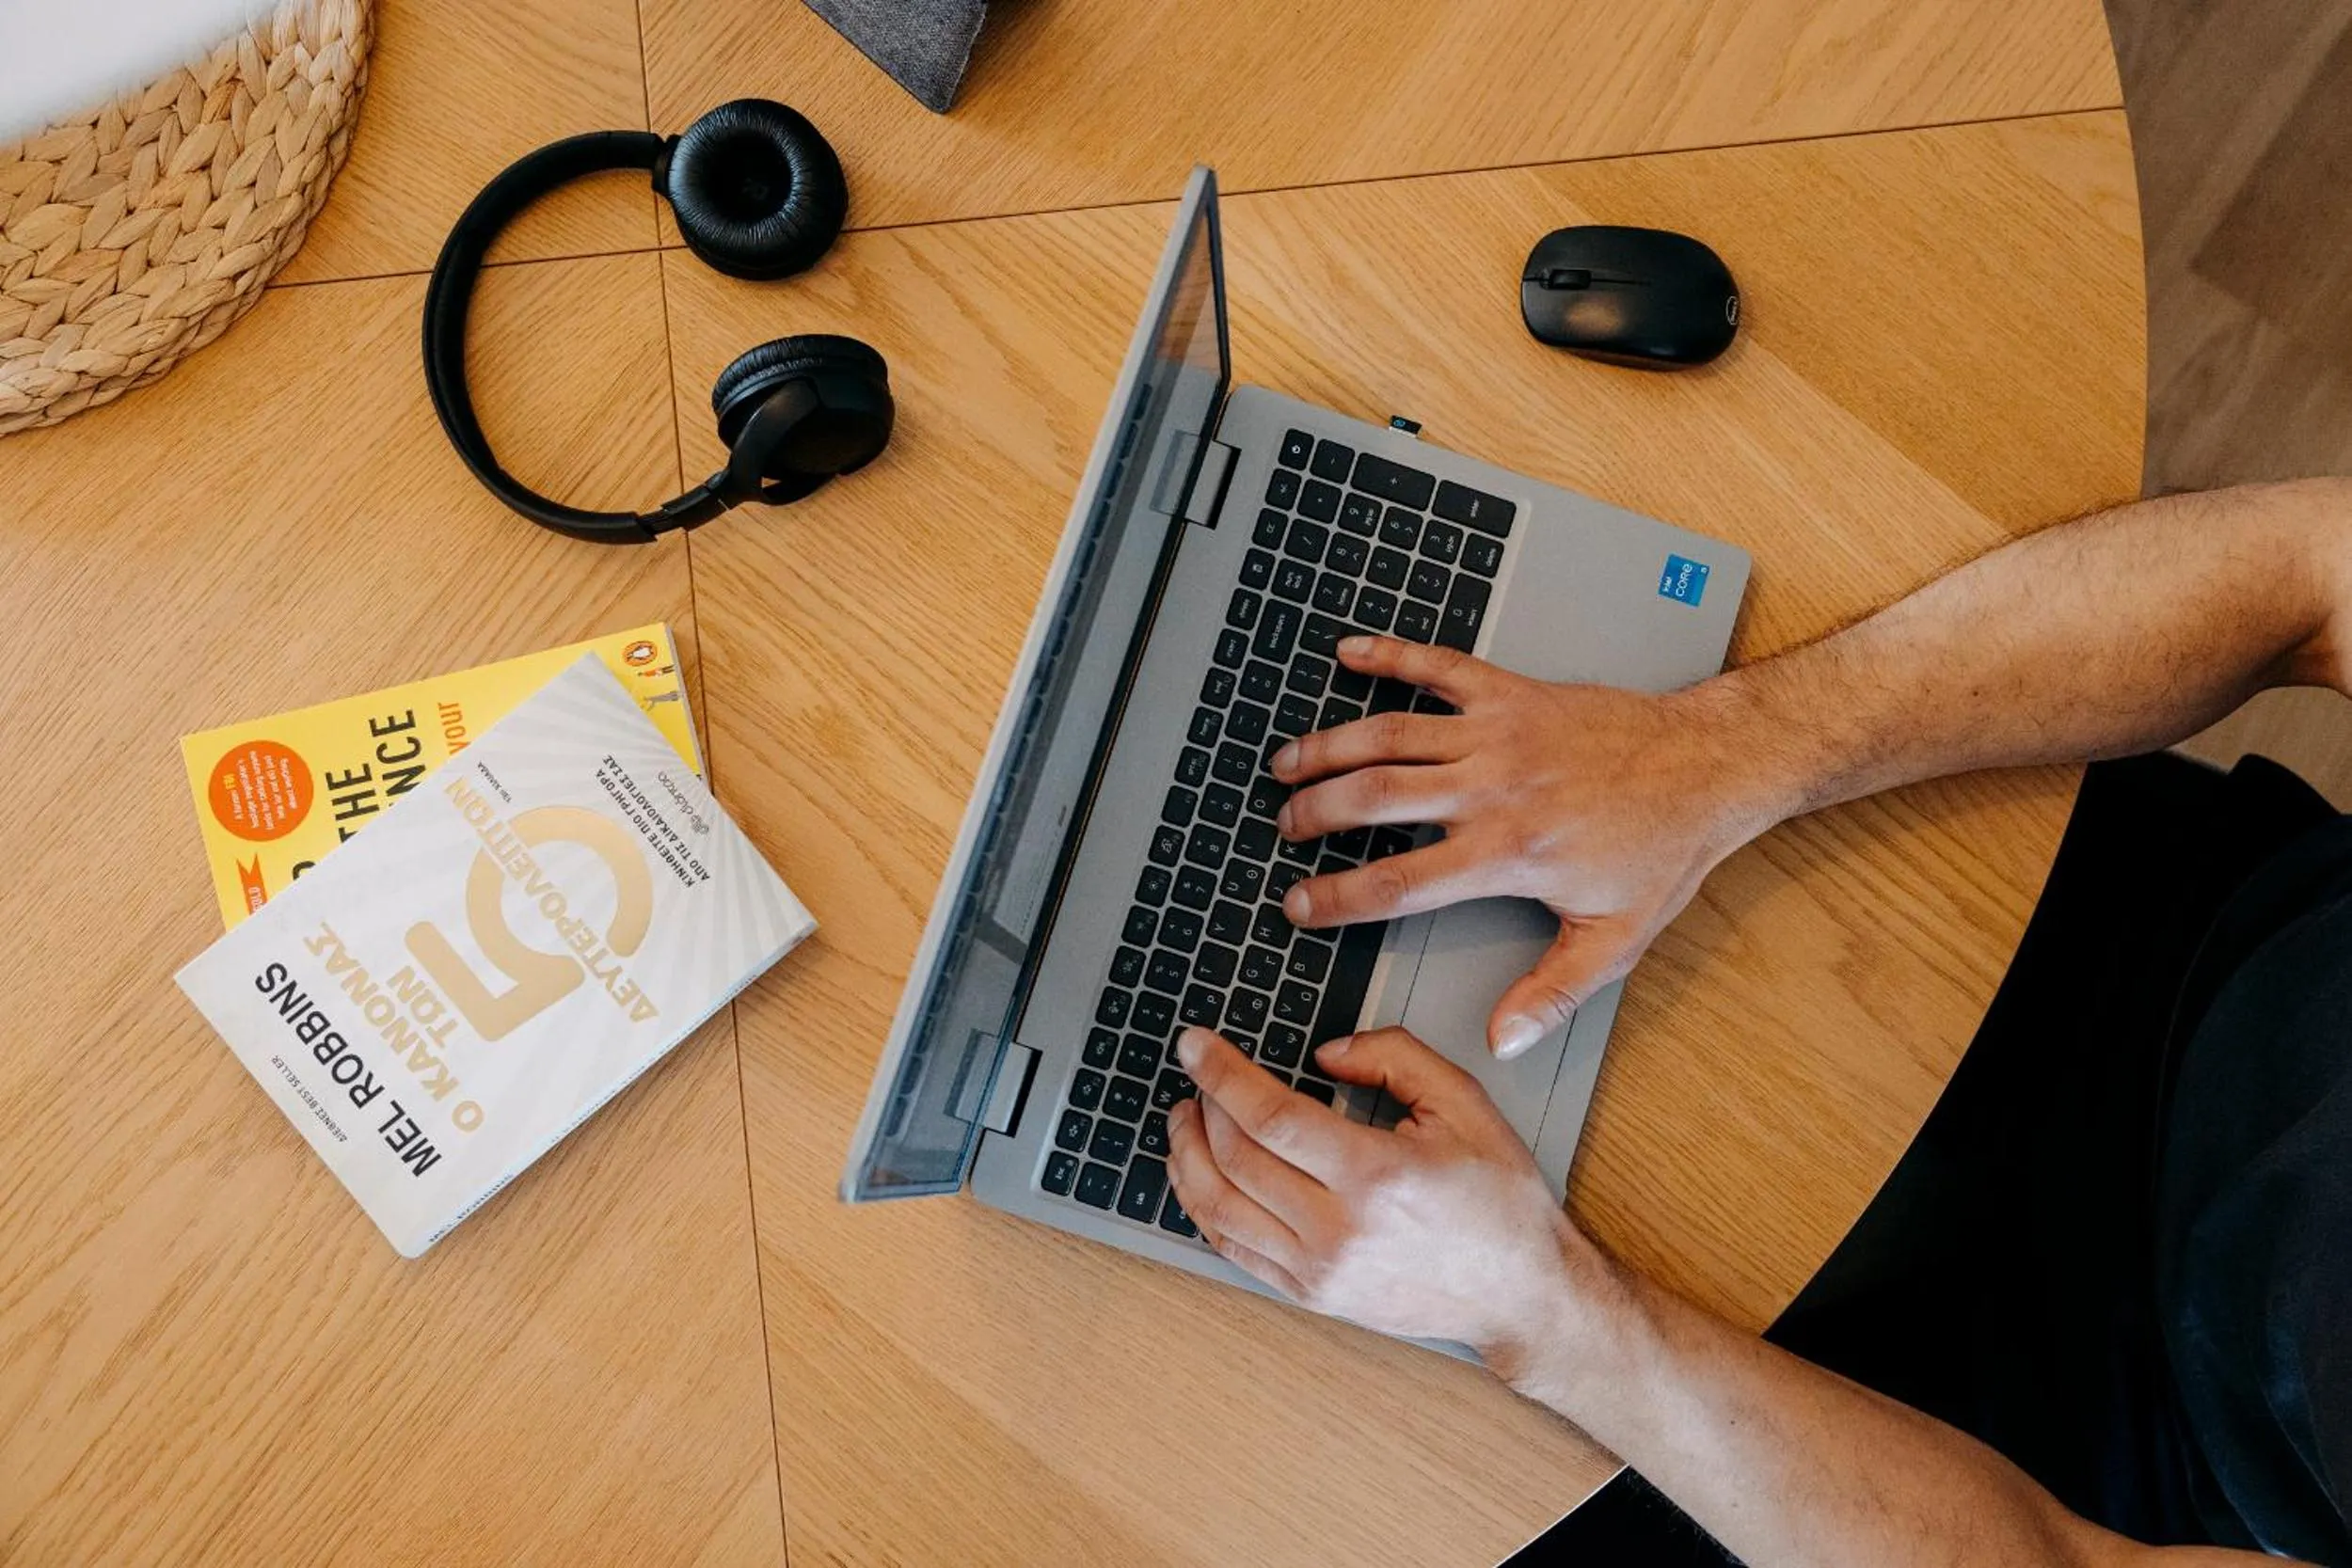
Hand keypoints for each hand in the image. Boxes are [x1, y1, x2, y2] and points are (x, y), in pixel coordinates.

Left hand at [1164, 1025, 1609, 1372]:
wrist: (1522, 1295)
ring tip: (1185, 1118)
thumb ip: (1393, 1057)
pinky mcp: (1310, 1295)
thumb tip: (1323, 1054)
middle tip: (1196, 1072)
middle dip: (1203, 1104)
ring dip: (1187, 1155)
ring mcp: (1319, 1271)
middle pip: (1235, 1157)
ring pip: (1219, 1208)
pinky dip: (1202, 1206)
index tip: (1194, 1044)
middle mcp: (1339, 1230)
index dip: (1221, 1073)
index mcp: (1376, 1176)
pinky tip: (1199, 1174)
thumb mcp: (1463, 1103)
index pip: (1270, 1116)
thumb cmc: (1498, 1201)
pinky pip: (1232, 1248)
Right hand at [1270, 637, 1784, 1057]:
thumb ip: (1552, 993)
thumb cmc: (1663, 849)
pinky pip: (1438, 667)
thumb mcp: (1615, 939)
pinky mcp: (1512, 693)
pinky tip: (1350, 653)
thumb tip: (1503, 1041)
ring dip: (1329, 746)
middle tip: (1284, 829)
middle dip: (1315, 813)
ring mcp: (1498, 733)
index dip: (1337, 897)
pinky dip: (1390, 655)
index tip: (1299, 905)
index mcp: (1507, 853)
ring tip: (1288, 763)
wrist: (1710, 767)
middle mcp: (1492, 788)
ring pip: (1389, 733)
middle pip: (1374, 797)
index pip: (1398, 881)